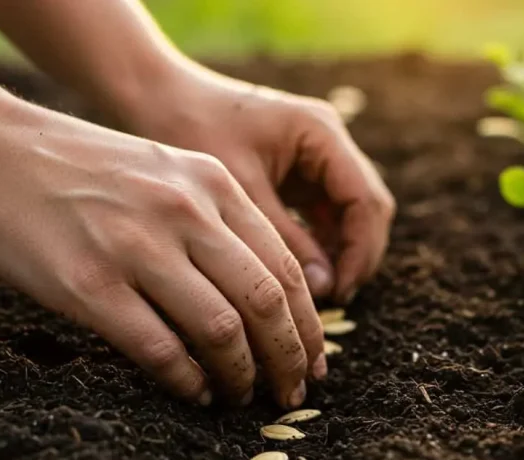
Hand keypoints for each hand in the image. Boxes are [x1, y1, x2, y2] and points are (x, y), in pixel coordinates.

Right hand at [0, 101, 325, 407]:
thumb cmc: (80, 168)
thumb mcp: (166, 169)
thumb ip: (216, 219)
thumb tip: (264, 295)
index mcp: (212, 183)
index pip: (286, 266)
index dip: (308, 324)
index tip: (314, 360)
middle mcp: (184, 212)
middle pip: (266, 301)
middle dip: (290, 357)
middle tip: (292, 392)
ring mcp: (136, 247)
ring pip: (221, 329)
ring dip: (242, 375)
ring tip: (243, 397)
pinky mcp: (89, 284)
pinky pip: (159, 348)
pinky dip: (187, 380)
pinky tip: (195, 392)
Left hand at [111, 63, 395, 302]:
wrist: (156, 96)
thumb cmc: (192, 130)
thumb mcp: (240, 192)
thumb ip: (286, 239)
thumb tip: (325, 289)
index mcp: (321, 133)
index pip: (366, 200)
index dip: (360, 250)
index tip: (339, 290)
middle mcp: (329, 141)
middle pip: (367, 207)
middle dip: (357, 255)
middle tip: (335, 298)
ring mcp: (317, 156)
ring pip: (350, 214)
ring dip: (341, 252)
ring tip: (318, 294)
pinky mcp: (299, 172)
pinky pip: (325, 213)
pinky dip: (320, 244)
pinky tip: (301, 274)